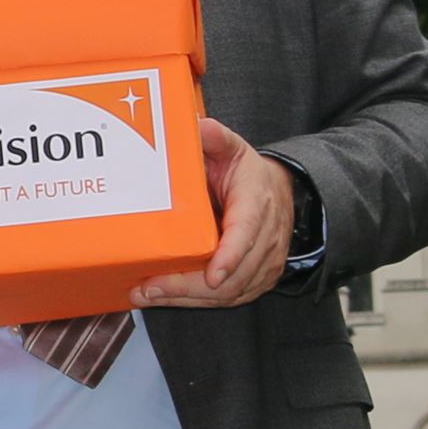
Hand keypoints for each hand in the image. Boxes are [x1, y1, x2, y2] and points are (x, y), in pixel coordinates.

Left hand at [133, 118, 292, 310]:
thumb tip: (199, 126)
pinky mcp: (256, 278)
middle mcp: (264, 238)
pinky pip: (229, 298)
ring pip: (230, 292)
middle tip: (150, 287)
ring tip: (147, 295)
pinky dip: (196, 302)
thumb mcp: (234, 149)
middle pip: (233, 274)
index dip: (231, 256)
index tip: (213, 274)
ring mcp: (263, 262)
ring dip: (187, 298)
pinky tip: (164, 298)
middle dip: (189, 286)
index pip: (247, 233)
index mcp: (257, 203)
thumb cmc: (248, 174)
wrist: (279, 193)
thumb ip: (217, 138)